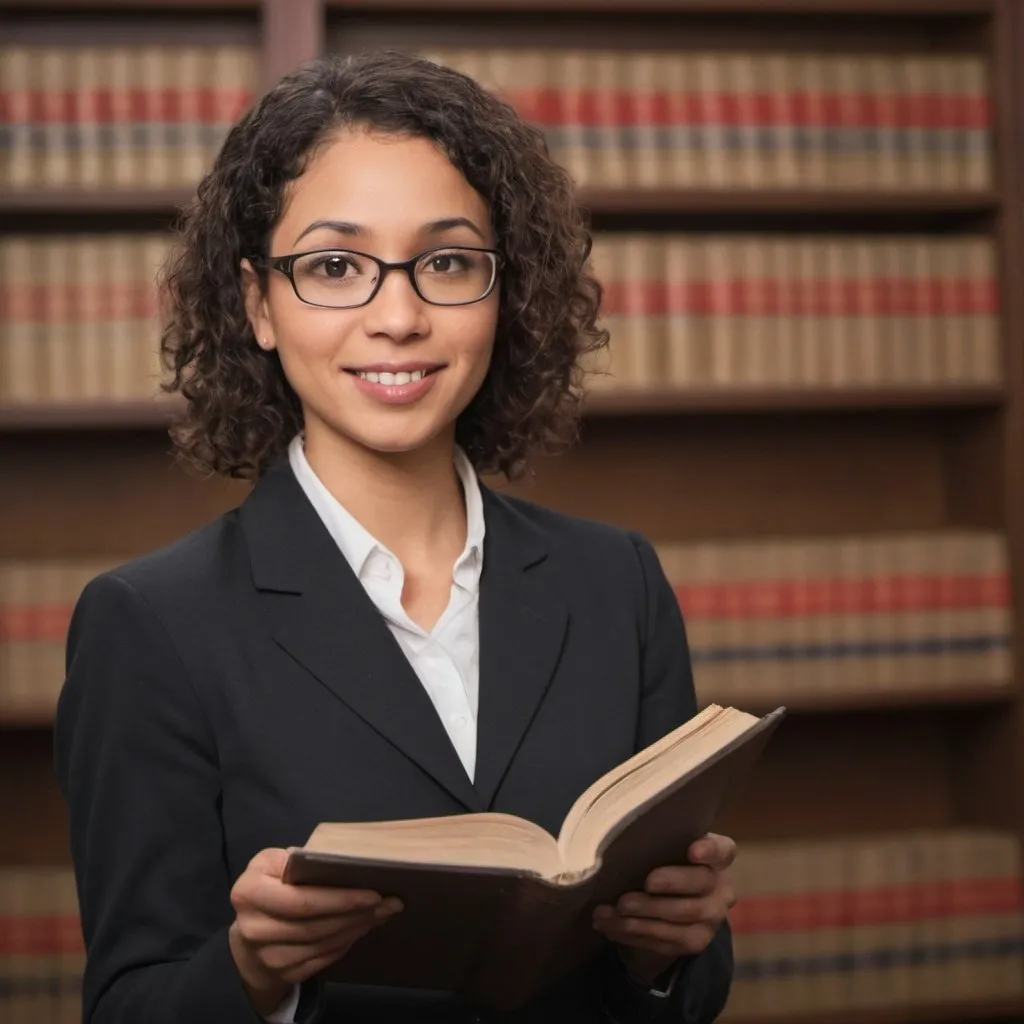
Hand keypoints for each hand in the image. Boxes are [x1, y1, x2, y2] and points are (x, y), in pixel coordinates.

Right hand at [228, 847, 402, 1014]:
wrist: (249, 933)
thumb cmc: (270, 885)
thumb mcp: (274, 863)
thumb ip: (300, 860)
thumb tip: (346, 861)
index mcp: (249, 892)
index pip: (302, 900)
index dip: (340, 898)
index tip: (374, 892)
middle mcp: (253, 928)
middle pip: (316, 924)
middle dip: (357, 912)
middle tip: (390, 902)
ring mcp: (267, 956)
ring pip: (323, 943)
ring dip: (357, 927)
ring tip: (383, 912)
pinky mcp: (282, 974)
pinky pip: (323, 958)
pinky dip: (347, 942)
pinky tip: (363, 927)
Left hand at [591, 833, 736, 983]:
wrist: (671, 903)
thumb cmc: (665, 863)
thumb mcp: (666, 848)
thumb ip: (659, 843)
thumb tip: (620, 840)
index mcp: (718, 858)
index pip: (722, 850)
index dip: (710, 850)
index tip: (692, 851)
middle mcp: (721, 889)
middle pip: (700, 884)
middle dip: (669, 883)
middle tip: (643, 882)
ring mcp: (711, 919)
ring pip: (679, 917)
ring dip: (641, 915)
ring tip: (609, 910)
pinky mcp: (695, 942)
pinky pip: (665, 940)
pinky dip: (632, 933)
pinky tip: (609, 925)